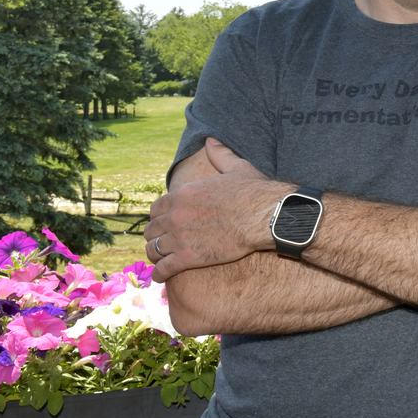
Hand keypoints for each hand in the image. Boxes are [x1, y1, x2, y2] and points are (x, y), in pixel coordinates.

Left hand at [145, 138, 292, 281]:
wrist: (266, 216)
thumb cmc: (254, 192)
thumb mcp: (236, 167)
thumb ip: (220, 154)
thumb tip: (211, 140)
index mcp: (184, 194)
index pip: (156, 208)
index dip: (158, 218)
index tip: (162, 224)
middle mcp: (176, 215)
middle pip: (151, 229)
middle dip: (154, 237)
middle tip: (159, 243)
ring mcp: (181, 237)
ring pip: (153, 249)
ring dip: (155, 255)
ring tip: (159, 261)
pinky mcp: (189, 256)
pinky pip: (164, 268)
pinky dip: (160, 274)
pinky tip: (161, 277)